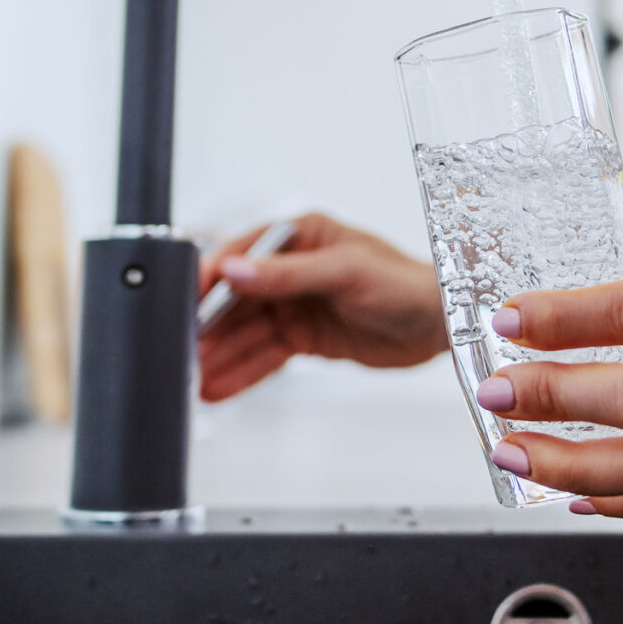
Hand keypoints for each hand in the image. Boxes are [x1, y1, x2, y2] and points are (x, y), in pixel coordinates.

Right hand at [195, 213, 448, 400]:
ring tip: (192, 379)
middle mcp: (291, 268)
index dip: (209, 281)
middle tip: (181, 352)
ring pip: (246, 332)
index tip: (182, 304)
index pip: (240, 256)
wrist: (441, 323)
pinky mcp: (304, 337)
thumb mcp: (345, 272)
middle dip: (208, 326)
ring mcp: (296, 305)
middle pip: (236, 299)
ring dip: (219, 355)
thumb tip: (235, 269)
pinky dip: (242, 372)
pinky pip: (265, 355)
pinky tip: (216, 387)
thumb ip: (287, 274)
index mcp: (298, 236)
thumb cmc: (405, 282)